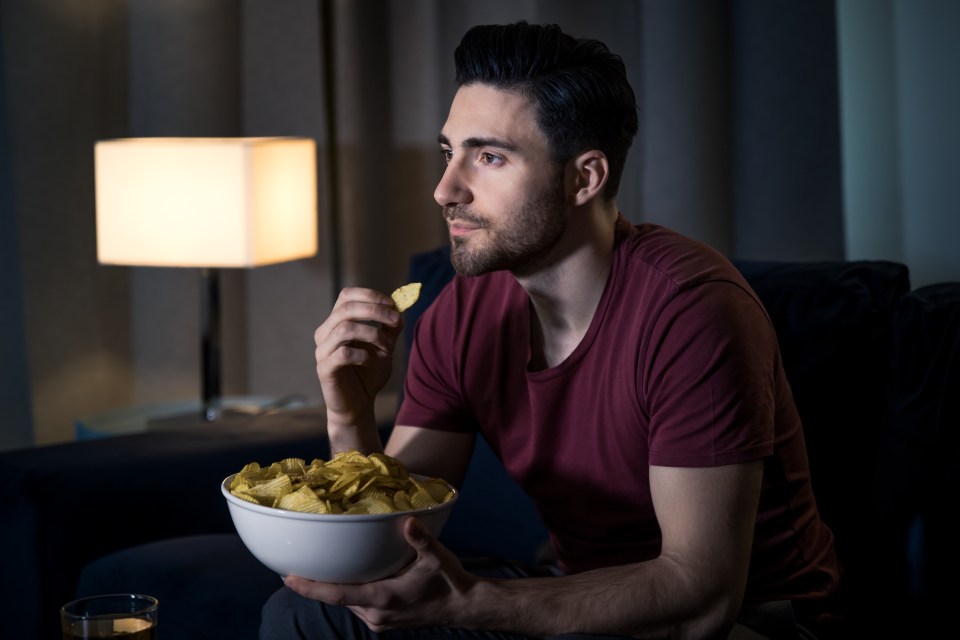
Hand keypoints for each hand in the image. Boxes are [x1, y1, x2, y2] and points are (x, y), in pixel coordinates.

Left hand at [283, 517, 475, 631]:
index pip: (336, 595)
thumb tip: (408, 520)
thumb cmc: (450, 581)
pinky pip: (356, 604)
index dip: (310, 587)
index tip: (287, 577)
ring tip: (314, 569)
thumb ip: (421, 540)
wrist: (464, 607)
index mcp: (383, 598)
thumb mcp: (438, 557)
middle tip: (295, 564)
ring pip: (346, 601)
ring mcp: (379, 620)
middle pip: (336, 598)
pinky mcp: (383, 620)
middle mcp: (376, 613)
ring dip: (331, 588)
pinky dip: (346, 591)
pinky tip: (344, 576)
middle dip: (315, 583)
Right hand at [314, 287, 402, 430]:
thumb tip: (400, 306)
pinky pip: (343, 354)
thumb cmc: (369, 373)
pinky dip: (362, 354)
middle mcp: (325, 333)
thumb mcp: (384, 346)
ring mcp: (322, 351)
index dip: (370, 295)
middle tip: (396, 321)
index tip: (392, 304)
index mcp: (337, 322)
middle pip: (346, 309)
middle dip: (375, 311)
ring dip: (373, 334)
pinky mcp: (324, 369)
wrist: (359, 405)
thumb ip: (391, 327)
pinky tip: (370, 361)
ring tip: (388, 348)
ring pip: (345, 328)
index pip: (346, 296)